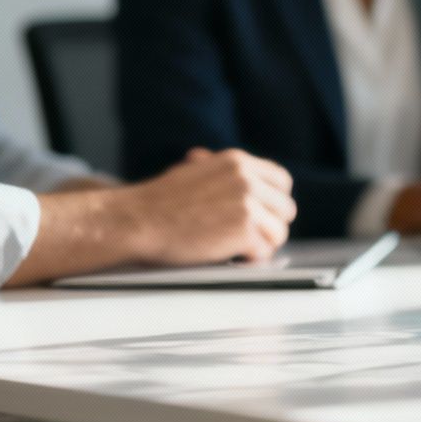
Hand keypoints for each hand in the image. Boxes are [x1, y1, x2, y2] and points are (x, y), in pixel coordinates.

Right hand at [123, 147, 296, 264]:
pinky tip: (232, 257)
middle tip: (249, 238)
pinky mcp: (243, 230)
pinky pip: (264, 251)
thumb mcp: (194, 171)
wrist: (135, 220)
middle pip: (286, 208)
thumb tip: (246, 179)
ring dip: (262, 245)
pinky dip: (249, 259)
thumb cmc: (158, 202)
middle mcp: (247, 179)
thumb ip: (224, 174)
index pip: (282, 181)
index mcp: (237, 162)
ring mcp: (248, 203)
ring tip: (239, 250)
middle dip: (270, 226)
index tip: (264, 215)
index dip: (274, 202)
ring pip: (279, 232)